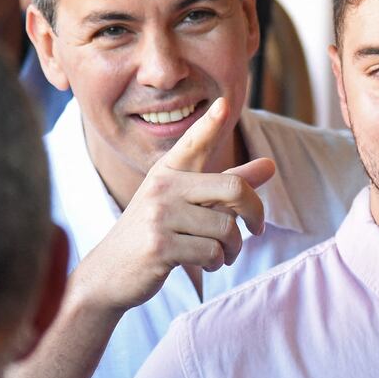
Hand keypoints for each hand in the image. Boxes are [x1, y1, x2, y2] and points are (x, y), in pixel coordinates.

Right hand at [71, 98, 275, 315]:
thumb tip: (270, 165)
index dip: (210, 123)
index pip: (194, 143)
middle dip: (255, 212)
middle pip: (233, 188)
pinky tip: (204, 263)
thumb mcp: (187, 204)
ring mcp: (159, 215)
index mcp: (167, 172)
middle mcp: (162, 186)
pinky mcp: (159, 246)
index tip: (225, 103)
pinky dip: (216, 262)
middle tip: (257, 229)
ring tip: (221, 254)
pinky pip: (211, 252)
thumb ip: (227, 186)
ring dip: (232, 248)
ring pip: (226, 228)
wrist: (108, 274)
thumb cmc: (154, 234)